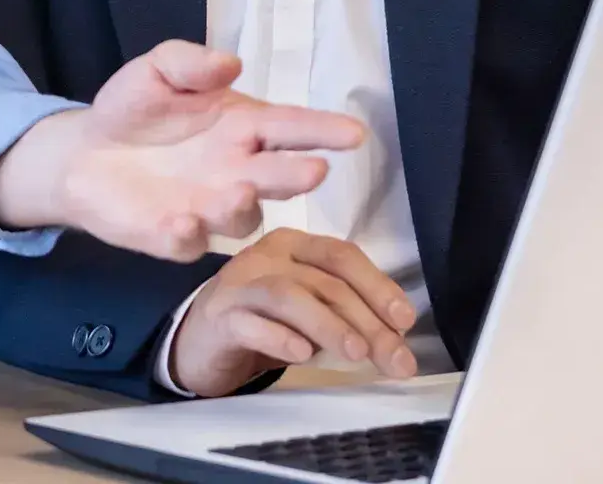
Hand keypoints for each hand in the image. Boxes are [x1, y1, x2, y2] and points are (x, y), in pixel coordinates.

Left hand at [0, 40, 365, 260]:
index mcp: (243, 126)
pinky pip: (189, 242)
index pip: (292, 127)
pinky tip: (180, 221)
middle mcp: (238, 170)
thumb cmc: (135, 107)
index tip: (354, 133)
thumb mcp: (159, 70)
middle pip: (278, 175)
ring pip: (241, 216)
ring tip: (240, 188)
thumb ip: (192, 63)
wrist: (85, 150)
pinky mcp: (174, 236)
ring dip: (243, 205)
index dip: (323, 130)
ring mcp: (209, 207)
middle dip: (297, 174)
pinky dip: (188, 234)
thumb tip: (231, 62)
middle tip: (314, 170)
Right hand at [168, 229, 417, 396]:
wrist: (197, 340)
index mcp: (294, 245)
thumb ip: (343, 315)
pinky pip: (251, 323)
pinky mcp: (220, 317)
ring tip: (357, 353)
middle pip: (324, 280)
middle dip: (367, 319)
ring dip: (329, 324)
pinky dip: (280, 338)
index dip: (377, 285)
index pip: (341, 255)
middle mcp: (267, 256)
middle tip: (395, 357)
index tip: (404, 320)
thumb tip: (395, 337)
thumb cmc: (261, 321)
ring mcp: (241, 284)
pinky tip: (302, 355)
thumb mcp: (306, 311)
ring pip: (289, 294)